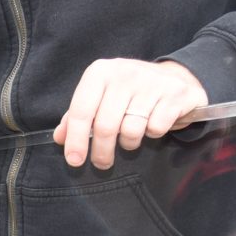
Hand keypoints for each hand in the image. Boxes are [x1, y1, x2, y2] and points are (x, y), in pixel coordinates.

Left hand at [52, 59, 207, 169]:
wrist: (175, 77)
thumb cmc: (129, 91)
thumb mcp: (101, 96)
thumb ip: (78, 116)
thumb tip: (60, 138)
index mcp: (100, 72)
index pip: (81, 111)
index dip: (76, 140)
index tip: (74, 161)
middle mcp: (124, 73)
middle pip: (105, 126)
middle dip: (102, 151)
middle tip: (102, 163)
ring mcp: (151, 82)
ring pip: (131, 130)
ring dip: (128, 143)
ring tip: (129, 139)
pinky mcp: (174, 94)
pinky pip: (156, 128)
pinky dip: (152, 134)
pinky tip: (152, 125)